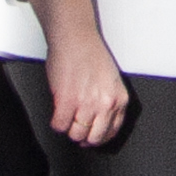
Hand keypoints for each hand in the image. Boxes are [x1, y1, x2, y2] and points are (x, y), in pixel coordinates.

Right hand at [24, 0, 128, 146]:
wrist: (75, 37)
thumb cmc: (90, 53)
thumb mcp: (111, 80)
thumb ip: (108, 100)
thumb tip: (99, 121)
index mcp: (119, 98)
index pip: (111, 131)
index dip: (98, 136)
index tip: (92, 136)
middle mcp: (105, 104)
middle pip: (94, 138)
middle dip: (83, 137)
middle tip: (76, 129)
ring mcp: (86, 104)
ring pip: (76, 134)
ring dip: (69, 128)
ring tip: (66, 117)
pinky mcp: (67, 101)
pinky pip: (59, 125)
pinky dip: (56, 122)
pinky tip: (57, 113)